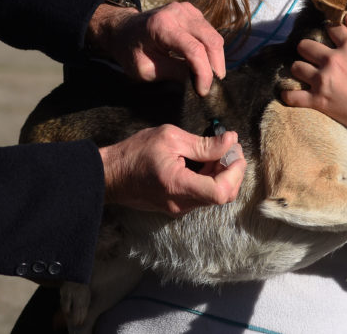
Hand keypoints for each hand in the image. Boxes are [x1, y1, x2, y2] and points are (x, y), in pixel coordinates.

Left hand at [87, 1, 225, 95]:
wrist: (123, 30)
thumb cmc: (130, 52)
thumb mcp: (146, 69)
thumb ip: (174, 73)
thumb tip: (200, 80)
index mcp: (161, 26)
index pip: (194, 50)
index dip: (203, 73)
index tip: (203, 91)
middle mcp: (176, 12)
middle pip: (211, 41)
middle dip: (215, 67)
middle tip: (211, 87)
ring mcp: (186, 9)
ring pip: (214, 37)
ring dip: (215, 59)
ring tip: (207, 77)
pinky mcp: (192, 11)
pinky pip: (210, 32)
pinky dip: (210, 50)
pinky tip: (203, 62)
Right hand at [100, 125, 245, 215]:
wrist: (110, 174)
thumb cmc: (135, 152)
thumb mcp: (170, 138)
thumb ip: (203, 143)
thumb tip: (230, 141)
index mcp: (179, 185)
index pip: (221, 191)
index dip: (236, 173)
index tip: (235, 152)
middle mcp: (181, 203)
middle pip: (222, 196)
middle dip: (232, 172)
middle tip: (230, 148)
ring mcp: (178, 208)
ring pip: (213, 197)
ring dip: (221, 175)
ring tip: (216, 152)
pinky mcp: (175, 207)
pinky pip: (201, 197)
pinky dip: (209, 180)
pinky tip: (203, 162)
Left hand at [281, 15, 346, 169]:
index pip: (330, 28)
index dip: (328, 29)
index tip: (328, 35)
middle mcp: (333, 61)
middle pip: (304, 45)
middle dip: (307, 49)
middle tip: (311, 55)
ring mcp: (323, 81)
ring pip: (296, 67)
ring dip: (299, 69)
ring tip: (305, 73)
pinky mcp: (318, 100)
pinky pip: (292, 96)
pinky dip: (288, 95)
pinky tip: (289, 93)